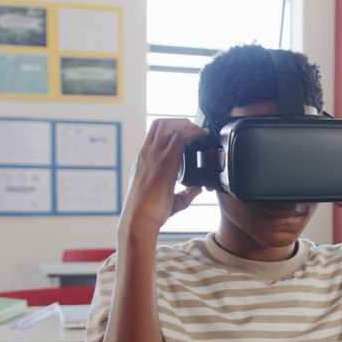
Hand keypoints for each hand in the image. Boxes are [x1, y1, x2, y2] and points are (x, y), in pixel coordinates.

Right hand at [119, 118, 208, 238]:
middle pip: (160, 124)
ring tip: (199, 131)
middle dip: (179, 121)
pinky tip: (202, 135)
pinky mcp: (165, 163)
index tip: (187, 133)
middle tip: (195, 129)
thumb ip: (185, 194)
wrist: (139, 220)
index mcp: (143, 161)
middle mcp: (146, 155)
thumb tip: (198, 188)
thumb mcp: (170, 200)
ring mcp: (154, 157)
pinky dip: (192, 133)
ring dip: (186, 124)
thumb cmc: (149, 214)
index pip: (155, 136)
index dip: (172, 130)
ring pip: (168, 126)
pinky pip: (179, 139)